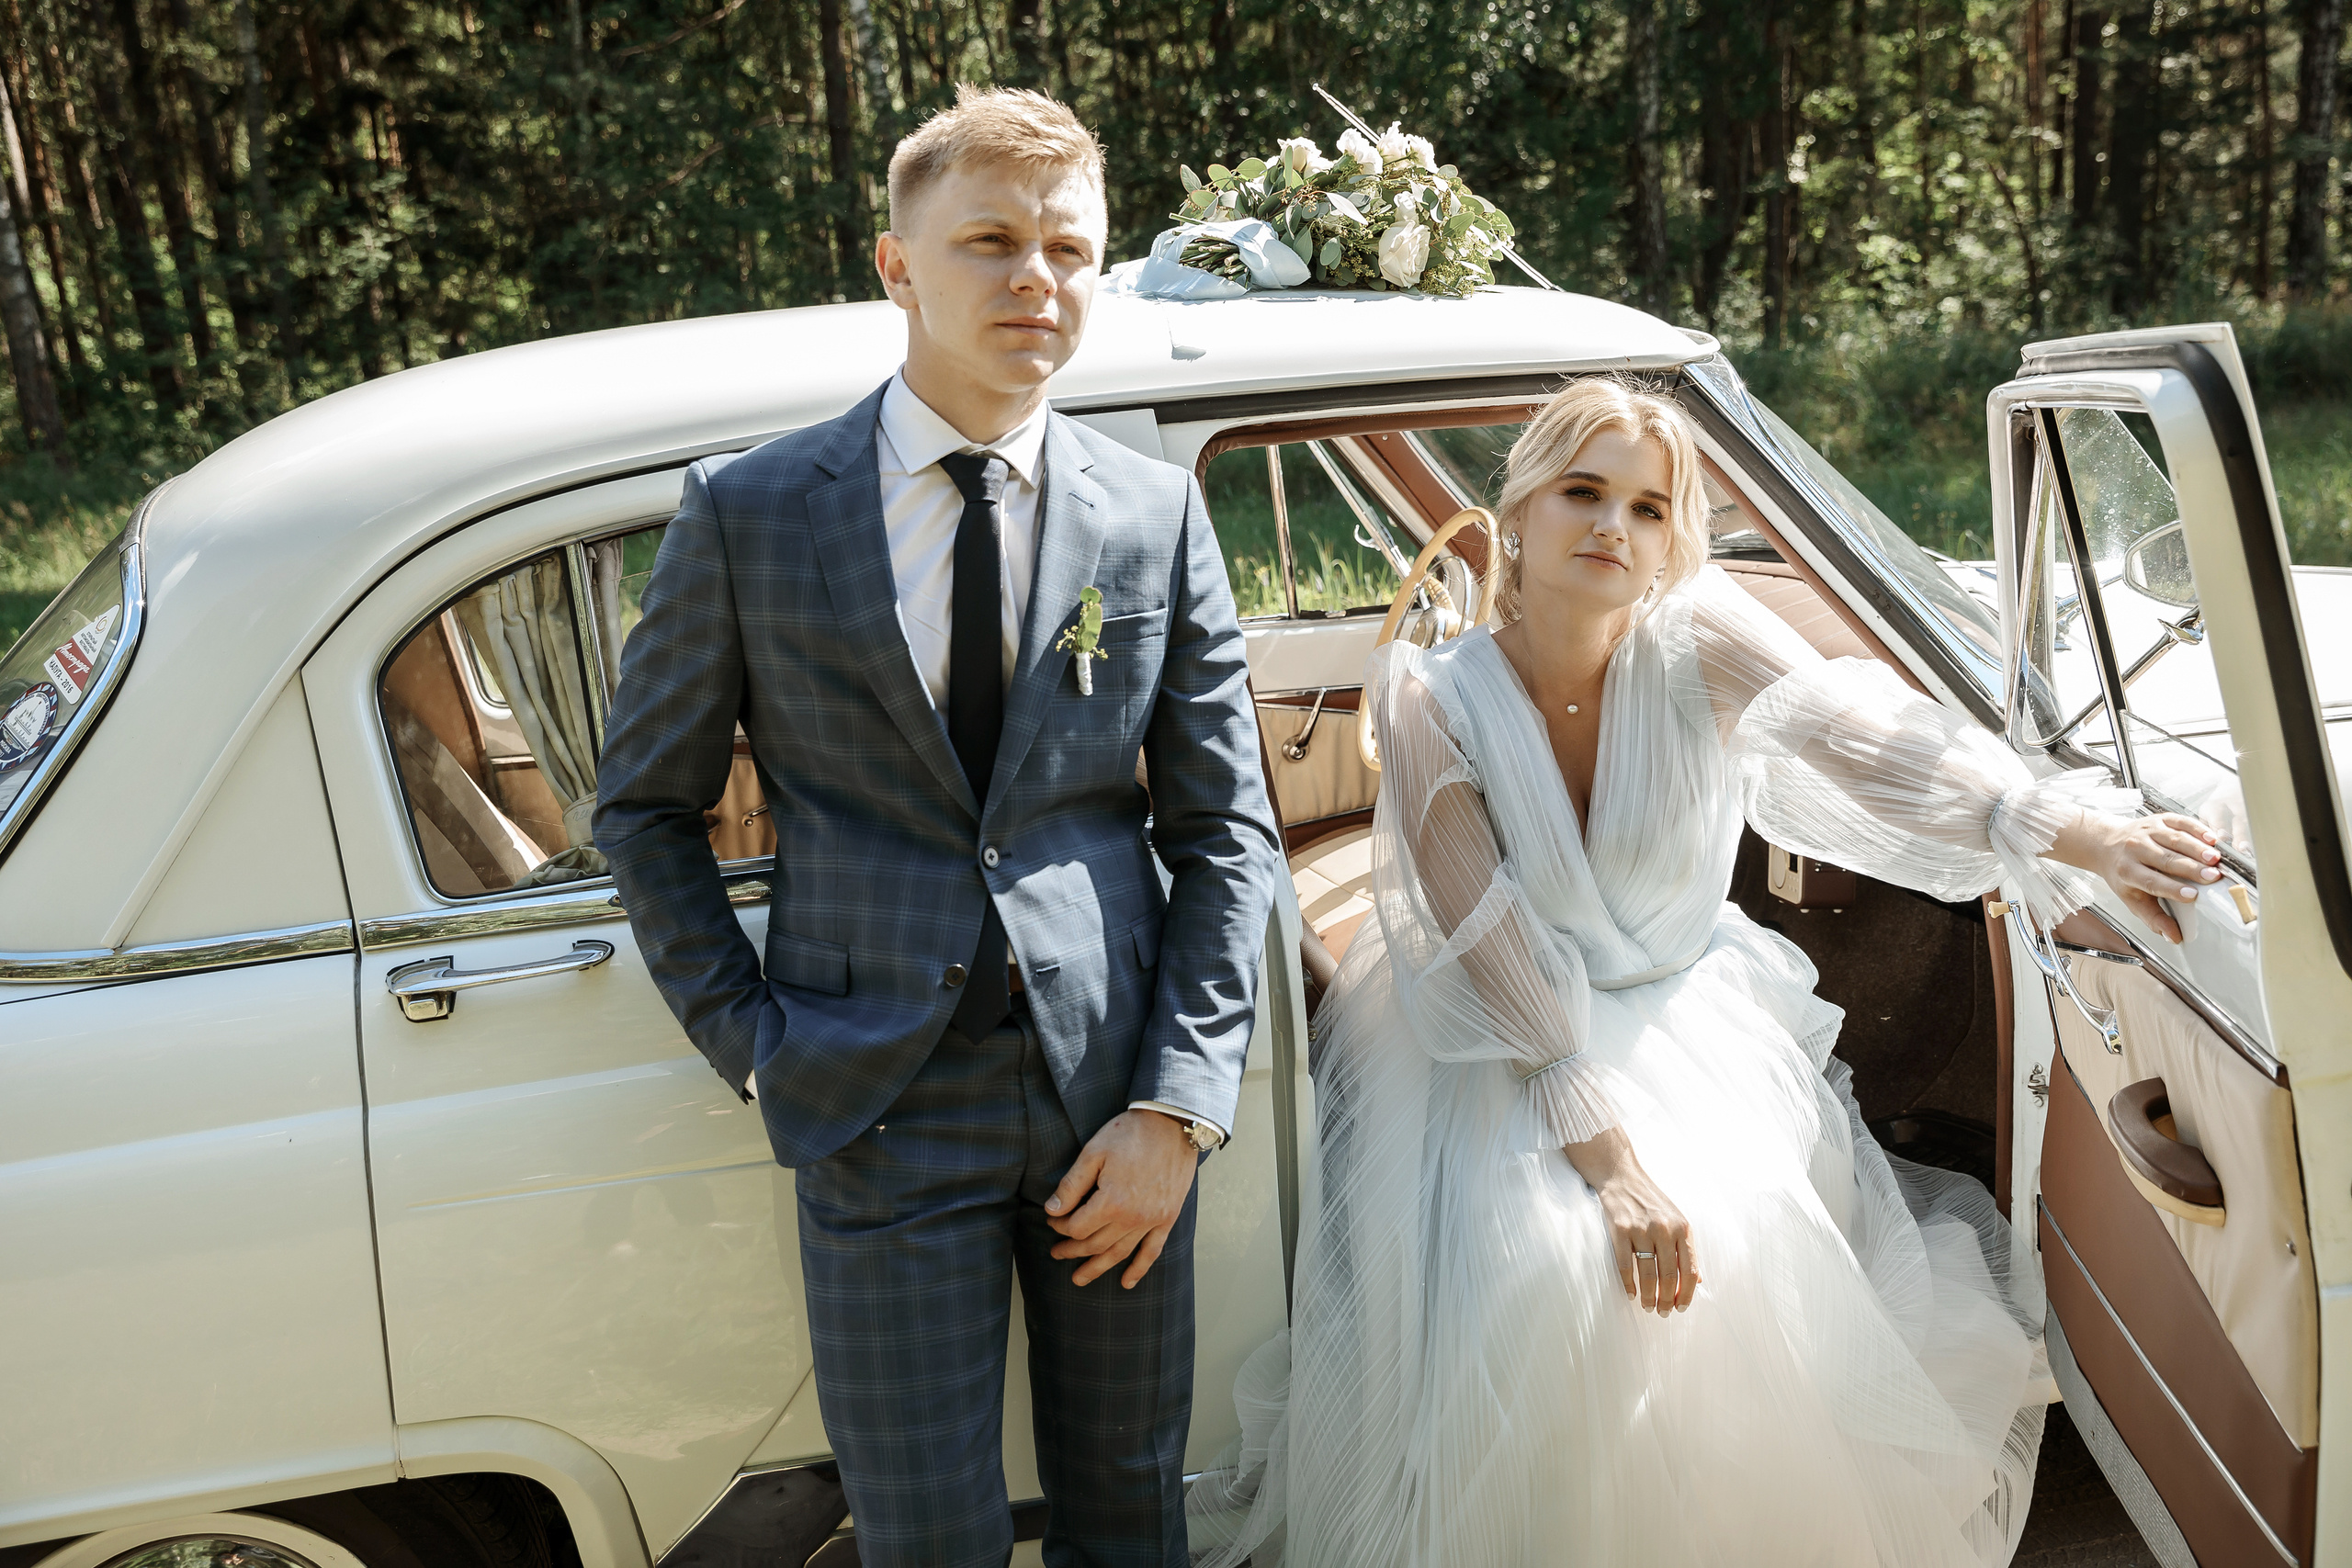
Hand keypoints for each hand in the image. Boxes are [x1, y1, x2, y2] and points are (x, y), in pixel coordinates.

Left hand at [1045, 1109, 1199, 1288]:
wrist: (1172, 1125)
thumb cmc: (1129, 1134)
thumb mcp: (1093, 1152)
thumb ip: (1072, 1185)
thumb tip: (1052, 1210)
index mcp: (1111, 1201)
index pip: (1077, 1227)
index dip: (1060, 1227)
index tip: (1052, 1221)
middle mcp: (1132, 1217)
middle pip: (1095, 1244)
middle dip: (1072, 1250)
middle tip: (1057, 1253)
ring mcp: (1152, 1220)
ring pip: (1119, 1253)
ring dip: (1097, 1267)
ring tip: (1080, 1278)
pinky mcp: (1167, 1218)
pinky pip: (1152, 1251)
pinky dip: (1138, 1269)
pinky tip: (1126, 1283)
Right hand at [1564, 1127, 1697, 1316]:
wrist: (1623, 1178)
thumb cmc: (1652, 1203)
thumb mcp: (1677, 1220)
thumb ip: (1687, 1249)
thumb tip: (1698, 1279)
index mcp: (1683, 1228)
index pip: (1690, 1270)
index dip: (1687, 1294)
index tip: (1681, 1308)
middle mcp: (1664, 1229)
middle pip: (1669, 1276)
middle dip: (1667, 1300)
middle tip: (1663, 1313)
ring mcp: (1641, 1229)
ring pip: (1648, 1274)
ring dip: (1649, 1297)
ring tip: (1648, 1307)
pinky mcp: (1619, 1230)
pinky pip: (1625, 1265)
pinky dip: (1629, 1284)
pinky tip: (1632, 1294)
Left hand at [2050, 810, 2222, 944]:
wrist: (2105, 844)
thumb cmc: (2123, 874)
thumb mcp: (2132, 899)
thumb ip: (2153, 919)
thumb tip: (2174, 937)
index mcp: (2127, 871)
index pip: (2152, 882)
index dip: (2172, 889)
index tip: (2193, 896)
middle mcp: (2135, 849)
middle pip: (2165, 859)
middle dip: (2190, 868)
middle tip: (2213, 877)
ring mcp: (2147, 831)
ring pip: (2174, 839)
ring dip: (2196, 848)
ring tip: (2215, 858)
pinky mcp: (2158, 819)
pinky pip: (2179, 821)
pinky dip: (2196, 828)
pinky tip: (2211, 838)